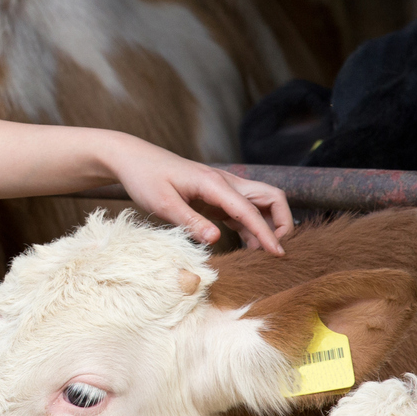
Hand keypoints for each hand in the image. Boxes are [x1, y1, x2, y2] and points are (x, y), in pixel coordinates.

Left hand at [103, 135, 291, 253]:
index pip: (251, 210)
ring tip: (265, 255)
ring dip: (268, 226)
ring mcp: (222, 189)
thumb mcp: (162, 203)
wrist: (133, 159)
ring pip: (260, 204)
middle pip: (271, 197)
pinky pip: (243, 212)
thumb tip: (216, 239)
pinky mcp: (215, 196)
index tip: (279, 254)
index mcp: (214, 183)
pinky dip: (252, 228)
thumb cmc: (145, 177)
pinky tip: (250, 247)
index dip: (268, 233)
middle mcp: (225, 183)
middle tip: (277, 250)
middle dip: (283, 222)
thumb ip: (190, 221)